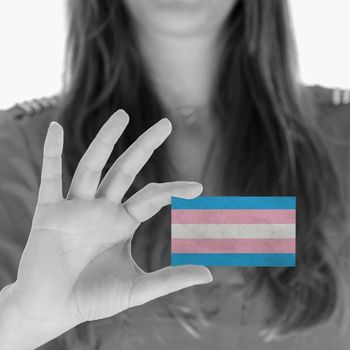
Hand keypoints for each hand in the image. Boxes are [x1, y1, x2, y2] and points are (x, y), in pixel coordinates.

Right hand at [1, 110, 211, 348]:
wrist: (52, 310)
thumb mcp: (136, 288)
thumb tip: (209, 275)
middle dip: (145, 146)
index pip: (153, 196)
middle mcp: (102, 209)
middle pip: (125, 170)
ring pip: (92, 166)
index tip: (199, 188)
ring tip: (123, 115)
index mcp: (122, 223)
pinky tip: (55, 129)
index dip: (174, 189)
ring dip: (106, 141)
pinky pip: (49, 178)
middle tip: (167, 124)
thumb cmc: (92, 299)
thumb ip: (170, 280)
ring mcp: (76, 208)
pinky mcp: (49, 213)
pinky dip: (51, 154)